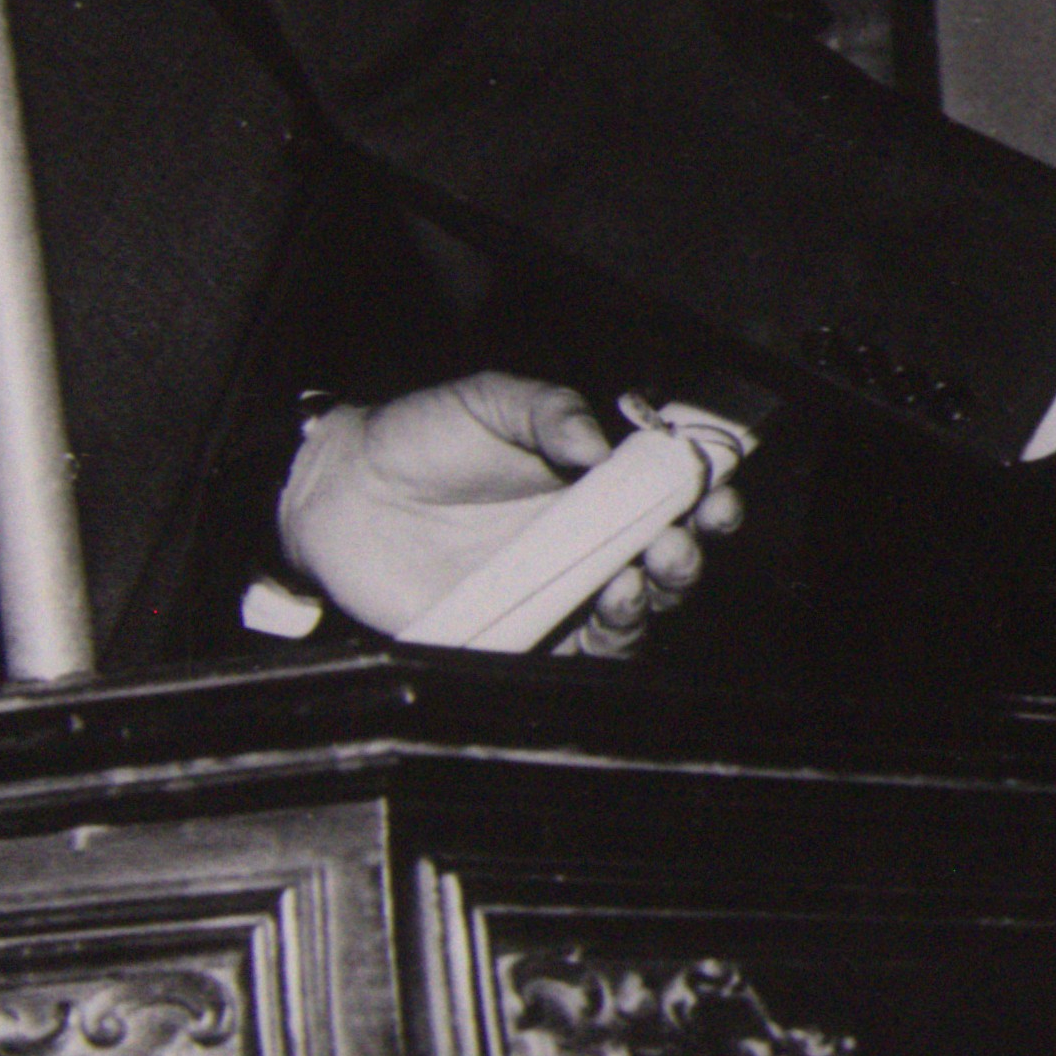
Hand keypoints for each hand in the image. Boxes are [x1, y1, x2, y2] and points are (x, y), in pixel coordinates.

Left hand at [275, 376, 736, 655]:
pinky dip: (607, 639)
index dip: (705, 500)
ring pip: (633, 613)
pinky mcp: (517, 635)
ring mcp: (553, 594)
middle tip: (681, 539)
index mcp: (593, 488)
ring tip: (641, 574)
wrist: (341, 490)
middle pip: (664, 563)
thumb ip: (549, 411)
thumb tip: (603, 444)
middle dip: (690, 554)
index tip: (714, 494)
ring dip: (655, 598)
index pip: (669, 501)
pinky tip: (608, 606)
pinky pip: (576, 653)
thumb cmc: (419, 437)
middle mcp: (583, 545)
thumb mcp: (490, 401)